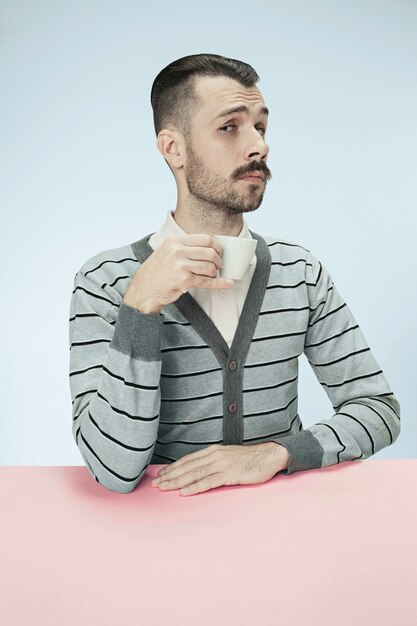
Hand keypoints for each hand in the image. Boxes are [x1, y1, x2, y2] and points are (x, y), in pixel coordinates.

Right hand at [123, 234, 232, 313]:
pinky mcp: (183, 281)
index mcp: (174, 241)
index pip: (205, 238)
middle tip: (219, 265)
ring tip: (214, 275)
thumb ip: (182, 247)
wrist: (144, 290)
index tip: (219, 252)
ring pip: (210, 266)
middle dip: (219, 260)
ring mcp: (180, 266)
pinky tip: (226, 283)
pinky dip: (219, 283)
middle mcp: (177, 251)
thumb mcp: (165, 251)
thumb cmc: (156, 272)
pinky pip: (207, 281)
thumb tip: (206, 247)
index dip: (217, 246)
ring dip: (216, 272)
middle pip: (210, 252)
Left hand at [150, 443, 289, 495]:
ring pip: (194, 473)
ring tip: (164, 488)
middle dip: (170, 476)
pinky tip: (184, 492)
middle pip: (187, 467)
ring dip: (177, 481)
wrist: (269, 456)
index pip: (188, 460)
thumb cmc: (249, 459)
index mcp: (213, 451)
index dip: (172, 468)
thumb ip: (214, 462)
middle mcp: (214, 455)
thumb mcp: (228, 457)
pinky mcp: (230, 474)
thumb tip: (200, 471)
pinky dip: (195, 487)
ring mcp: (222, 464)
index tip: (160, 475)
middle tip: (155, 484)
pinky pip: (208, 481)